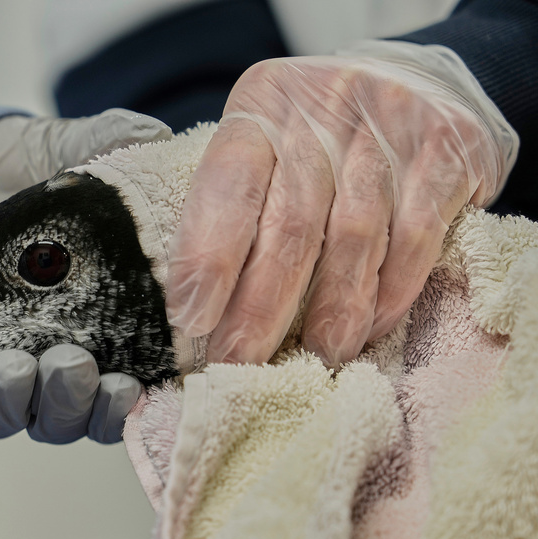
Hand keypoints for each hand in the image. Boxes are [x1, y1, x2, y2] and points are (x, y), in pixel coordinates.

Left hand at [0, 109, 168, 442]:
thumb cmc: (5, 177)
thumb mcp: (56, 152)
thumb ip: (105, 143)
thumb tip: (157, 136)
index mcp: (94, 333)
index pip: (123, 395)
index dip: (130, 404)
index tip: (133, 385)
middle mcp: (46, 367)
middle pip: (69, 416)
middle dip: (73, 401)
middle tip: (73, 364)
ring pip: (12, 416)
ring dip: (17, 400)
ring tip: (15, 366)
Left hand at [166, 41, 518, 367]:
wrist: (419, 77)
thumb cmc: (320, 131)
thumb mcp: (266, 139)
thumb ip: (235, 200)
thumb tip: (196, 302)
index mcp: (262, 105)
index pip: (227, 186)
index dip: (207, 257)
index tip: (191, 318)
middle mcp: (323, 108)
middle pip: (288, 223)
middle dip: (261, 307)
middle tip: (241, 361)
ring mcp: (389, 125)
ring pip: (354, 236)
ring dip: (332, 310)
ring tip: (315, 357)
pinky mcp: (446, 150)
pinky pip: (414, 237)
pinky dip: (390, 293)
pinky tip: (370, 328)